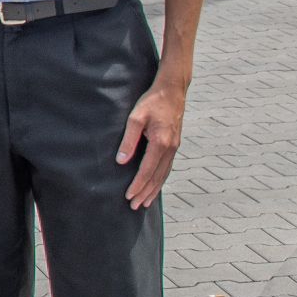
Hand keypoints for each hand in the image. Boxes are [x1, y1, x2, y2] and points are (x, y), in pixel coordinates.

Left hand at [119, 75, 188, 207]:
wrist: (173, 90)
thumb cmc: (152, 102)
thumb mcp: (135, 118)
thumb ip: (128, 140)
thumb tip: (121, 161)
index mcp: (161, 143)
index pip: (147, 171)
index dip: (138, 185)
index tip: (129, 196)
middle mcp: (171, 148)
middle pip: (157, 177)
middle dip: (146, 193)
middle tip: (135, 206)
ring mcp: (175, 147)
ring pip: (164, 174)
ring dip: (154, 189)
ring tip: (145, 202)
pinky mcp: (175, 144)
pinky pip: (168, 167)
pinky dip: (161, 179)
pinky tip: (156, 185)